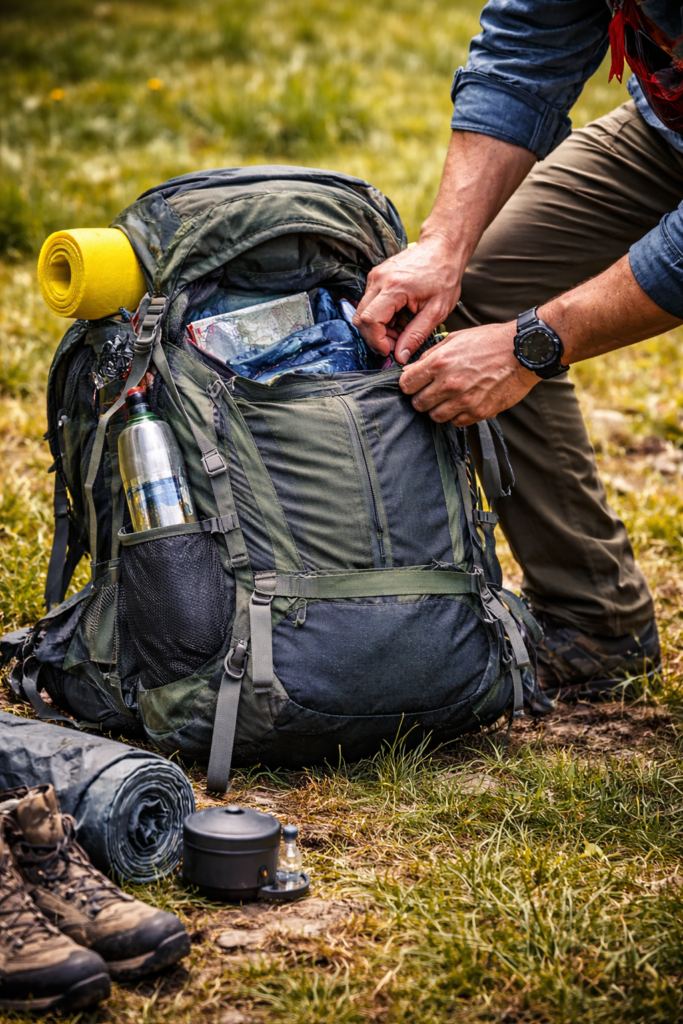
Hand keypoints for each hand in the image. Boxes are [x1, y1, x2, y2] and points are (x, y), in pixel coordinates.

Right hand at [353, 235, 462, 359]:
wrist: (443, 248)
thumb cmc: (444, 275)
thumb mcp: (436, 311)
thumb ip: (416, 335)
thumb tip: (400, 356)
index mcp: (394, 287)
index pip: (370, 321)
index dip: (377, 341)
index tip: (389, 351)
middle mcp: (379, 279)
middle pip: (361, 318)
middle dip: (375, 337)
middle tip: (396, 343)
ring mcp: (375, 276)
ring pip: (363, 312)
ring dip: (378, 327)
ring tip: (400, 329)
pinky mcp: (376, 276)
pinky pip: (369, 302)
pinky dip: (380, 316)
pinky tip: (398, 318)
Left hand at [399, 321, 537, 425]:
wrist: (524, 351)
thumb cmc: (491, 341)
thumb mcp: (456, 339)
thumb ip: (430, 355)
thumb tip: (410, 369)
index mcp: (439, 363)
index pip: (406, 384)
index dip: (409, 384)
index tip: (415, 383)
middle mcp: (449, 384)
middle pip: (418, 404)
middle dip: (421, 398)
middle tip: (431, 391)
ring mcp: (464, 401)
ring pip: (435, 417)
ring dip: (438, 409)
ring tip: (449, 398)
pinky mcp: (479, 412)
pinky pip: (457, 422)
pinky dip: (457, 415)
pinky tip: (464, 403)